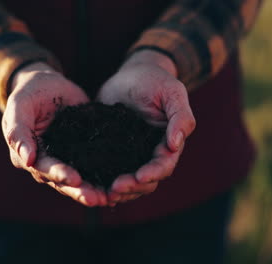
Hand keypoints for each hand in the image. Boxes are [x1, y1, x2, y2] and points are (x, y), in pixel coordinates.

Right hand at [2, 62, 106, 206]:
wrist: (47, 85)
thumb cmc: (29, 93)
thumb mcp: (20, 106)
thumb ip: (19, 131)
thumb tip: (27, 160)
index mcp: (28, 156)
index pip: (45, 169)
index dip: (60, 175)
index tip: (75, 180)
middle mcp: (47, 163)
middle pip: (64, 182)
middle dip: (80, 191)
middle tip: (97, 199)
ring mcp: (66, 160)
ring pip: (80, 180)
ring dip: (94, 190)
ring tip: (110, 198)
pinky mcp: (84, 153)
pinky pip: (94, 167)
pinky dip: (104, 177)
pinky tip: (119, 185)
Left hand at [97, 50, 195, 205]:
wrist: (131, 74)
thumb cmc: (155, 80)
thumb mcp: (172, 92)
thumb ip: (180, 116)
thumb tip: (176, 144)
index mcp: (168, 143)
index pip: (164, 165)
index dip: (153, 173)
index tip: (138, 177)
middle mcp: (150, 154)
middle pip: (145, 180)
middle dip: (132, 187)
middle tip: (114, 189)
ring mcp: (131, 154)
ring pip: (128, 181)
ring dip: (118, 191)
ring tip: (102, 194)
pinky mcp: (112, 151)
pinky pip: (109, 171)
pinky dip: (102, 181)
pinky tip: (90, 186)